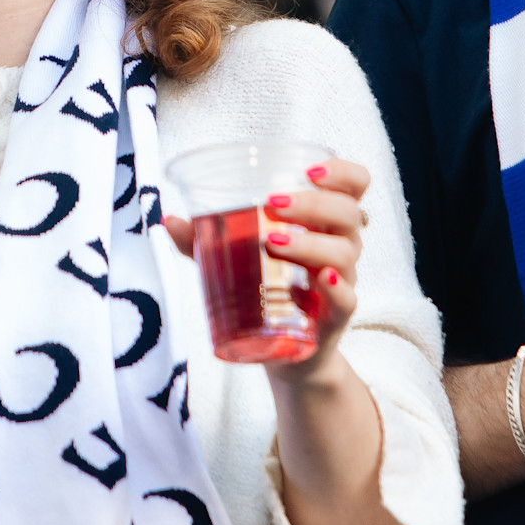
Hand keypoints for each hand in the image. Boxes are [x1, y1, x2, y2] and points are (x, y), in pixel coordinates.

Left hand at [165, 157, 369, 380]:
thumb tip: (169, 219)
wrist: (285, 354)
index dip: (342, 172)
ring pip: (345, 252)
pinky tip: (319, 279)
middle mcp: (342, 245)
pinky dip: (336, 287)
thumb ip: (206, 240)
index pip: (355, 185)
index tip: (311, 170)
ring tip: (273, 242)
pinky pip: (348, 299)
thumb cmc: (266, 291)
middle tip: (273, 203)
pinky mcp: (336, 318)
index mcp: (324, 222)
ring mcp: (342, 281)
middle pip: (348, 213)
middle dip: (312, 203)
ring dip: (311, 242)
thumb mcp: (237, 261)